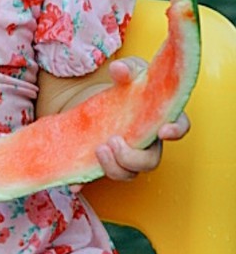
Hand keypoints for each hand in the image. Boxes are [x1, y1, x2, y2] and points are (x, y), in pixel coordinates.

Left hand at [93, 57, 190, 181]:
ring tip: (98, 148)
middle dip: (132, 157)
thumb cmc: (124, 85)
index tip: (163, 131)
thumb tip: (118, 70)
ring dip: (114, 167)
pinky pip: (99, 178)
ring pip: (128, 173)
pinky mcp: (107, 161)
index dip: (175, 131)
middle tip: (112, 140)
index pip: (179, 127)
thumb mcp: (126, 71)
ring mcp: (127, 155)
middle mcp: (147, 142)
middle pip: (149, 161)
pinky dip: (86, 182)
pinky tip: (74, 184)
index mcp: (158, 118)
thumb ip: (126, 69)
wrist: (101, 96)